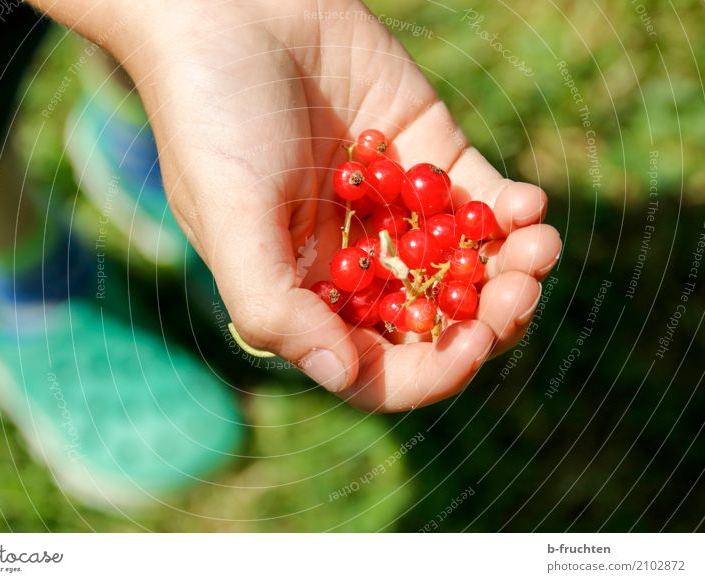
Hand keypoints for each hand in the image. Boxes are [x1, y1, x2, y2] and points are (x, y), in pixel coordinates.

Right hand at [108, 0, 560, 410]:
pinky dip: (511, 209)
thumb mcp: (227, 216)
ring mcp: (395, 212)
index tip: (472, 347)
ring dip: (514, 268)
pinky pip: (481, 200)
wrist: (232, 9)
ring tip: (541, 247)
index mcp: (306, 294)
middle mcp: (355, 263)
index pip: (376, 365)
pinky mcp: (427, 157)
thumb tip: (341, 377)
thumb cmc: (211, 116)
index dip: (430, 372)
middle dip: (488, 320)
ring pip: (469, 267)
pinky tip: (527, 204)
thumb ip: (273, 305)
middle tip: (521, 293)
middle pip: (436, 322)